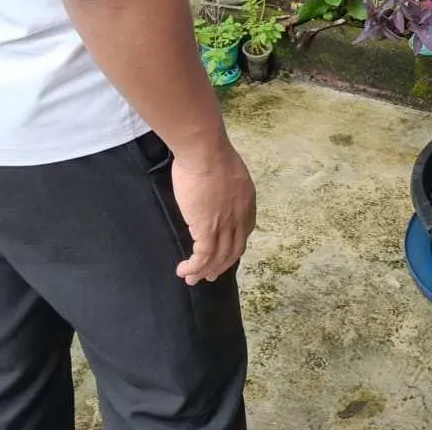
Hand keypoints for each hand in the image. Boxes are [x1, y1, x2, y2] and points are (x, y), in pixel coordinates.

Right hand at [170, 142, 256, 284]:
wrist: (204, 150)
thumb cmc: (209, 151)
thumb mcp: (226, 170)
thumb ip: (224, 184)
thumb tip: (213, 187)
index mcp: (247, 200)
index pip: (244, 231)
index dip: (234, 246)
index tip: (224, 253)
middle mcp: (241, 215)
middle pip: (234, 249)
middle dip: (222, 265)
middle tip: (210, 275)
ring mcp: (226, 224)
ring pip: (219, 257)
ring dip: (205, 271)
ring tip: (192, 279)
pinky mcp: (207, 229)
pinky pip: (203, 256)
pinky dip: (194, 267)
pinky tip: (184, 271)